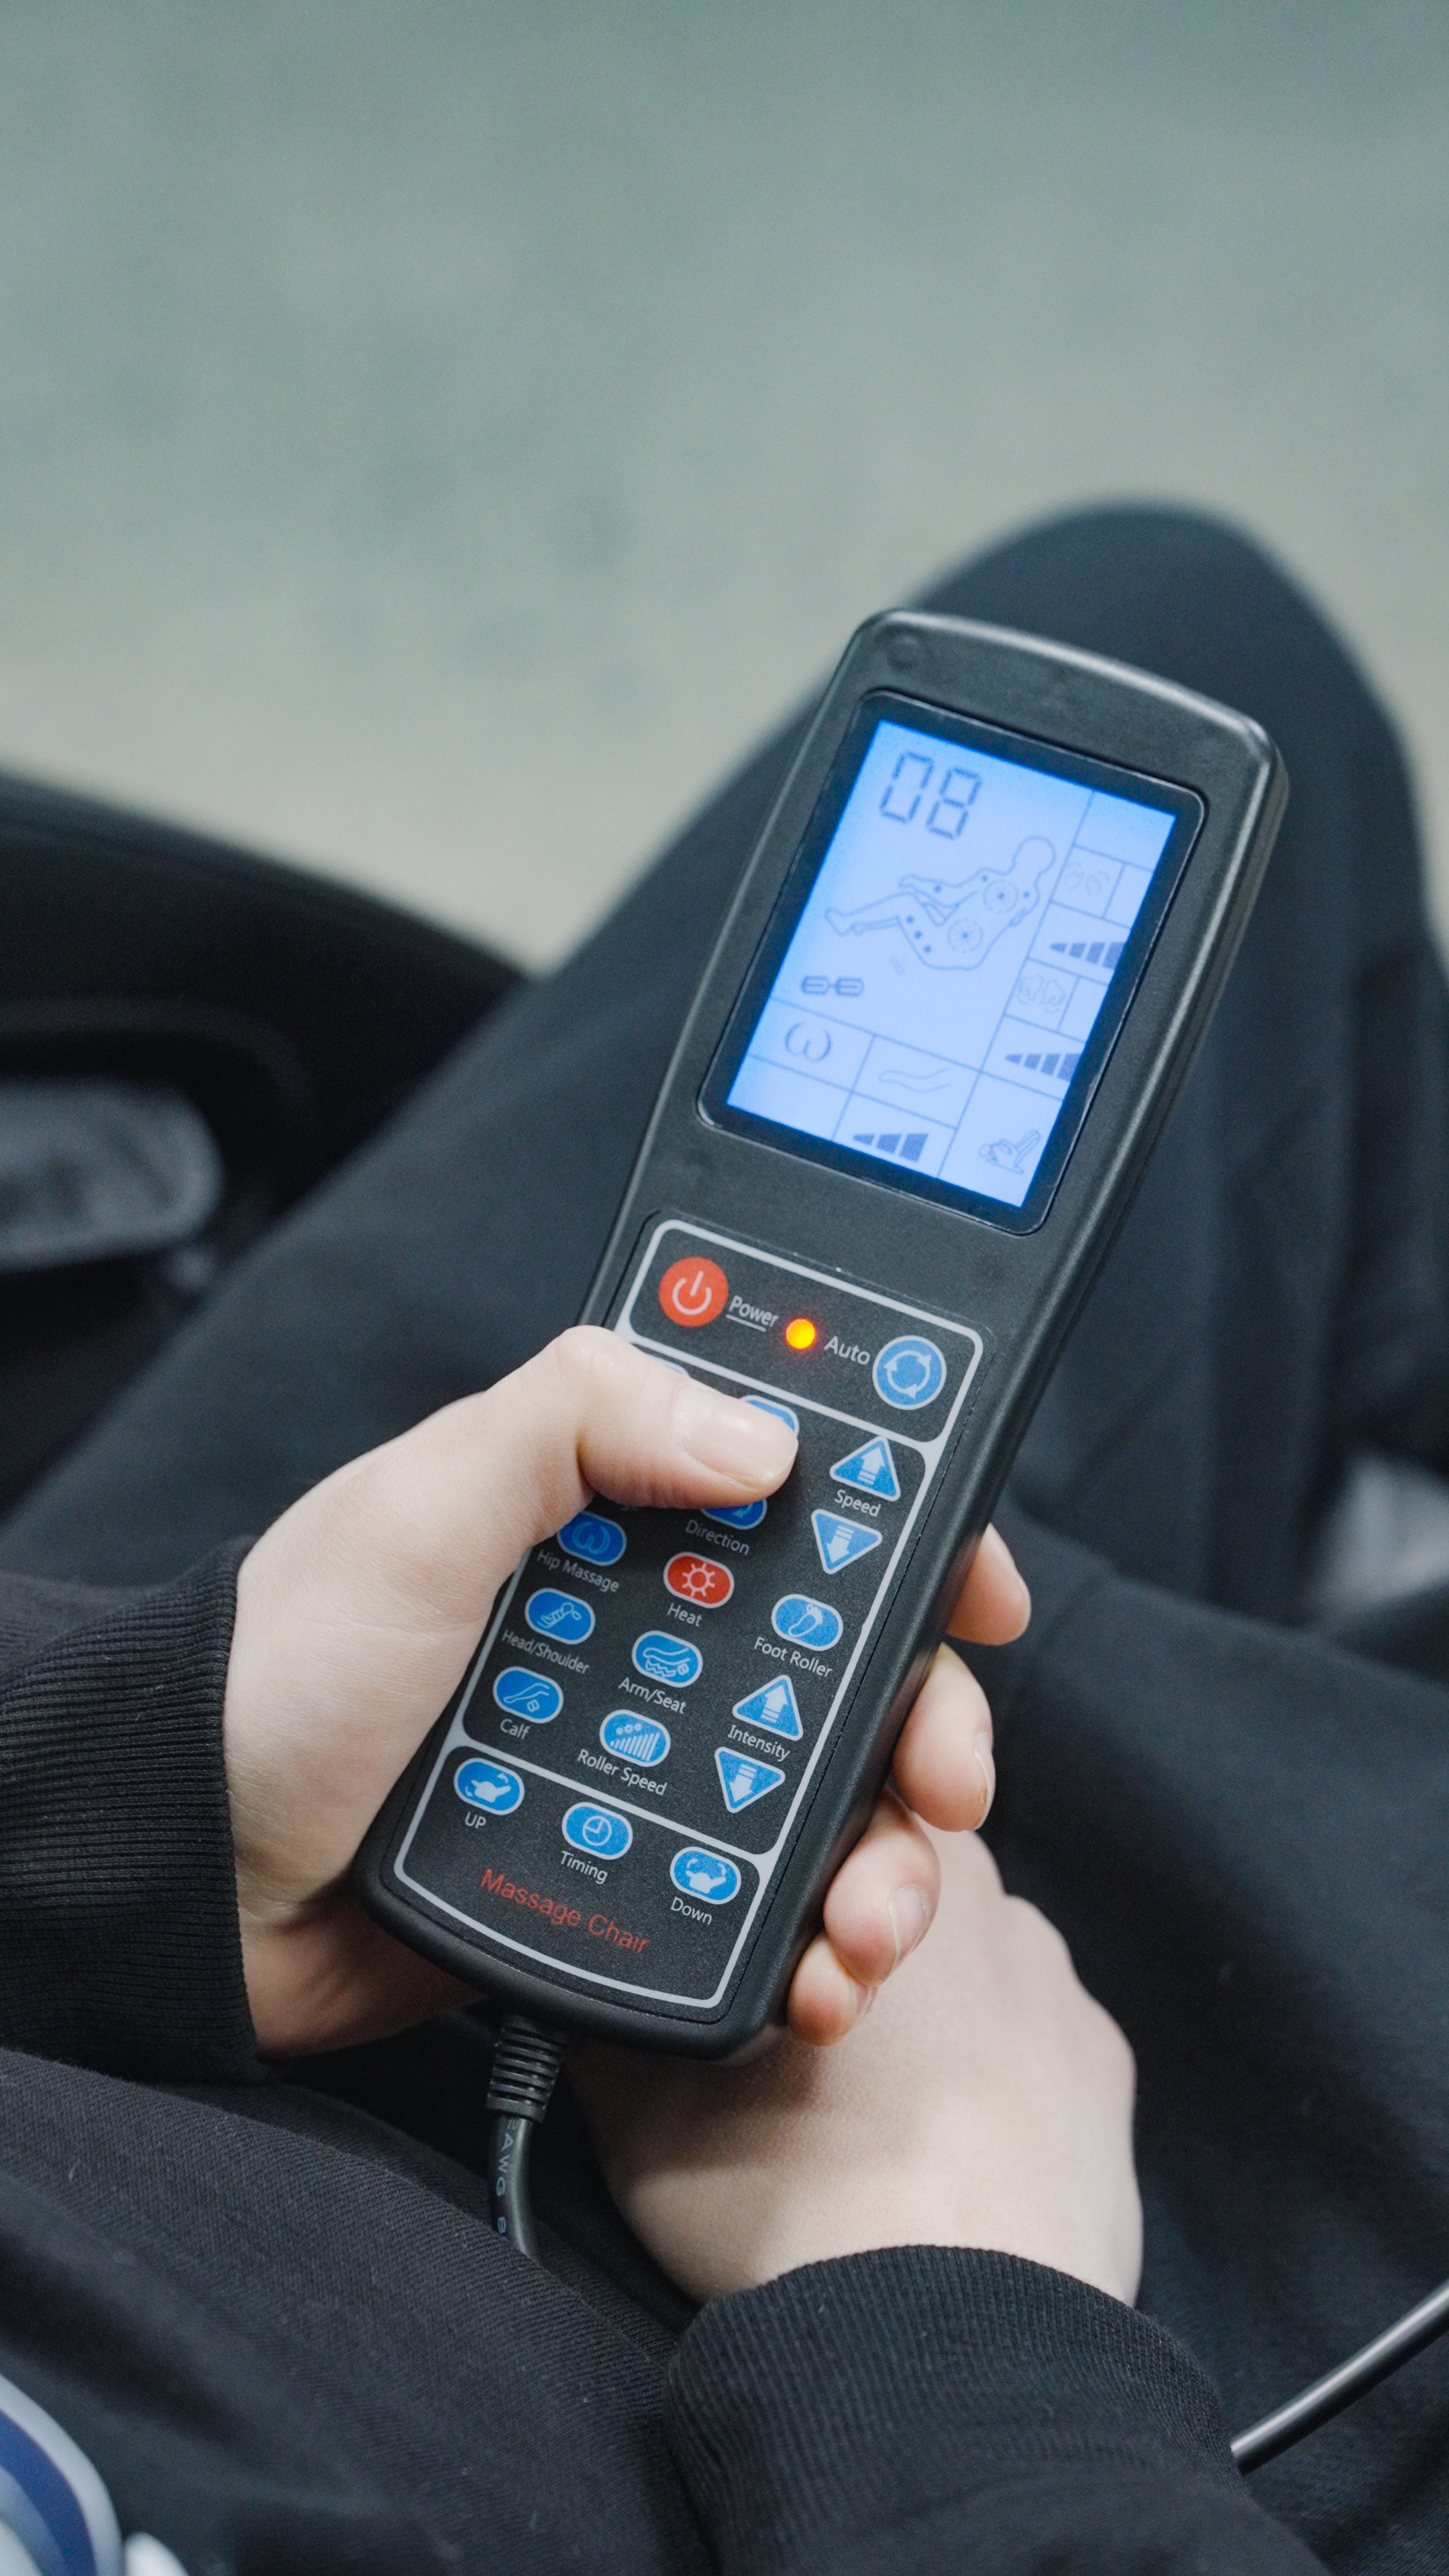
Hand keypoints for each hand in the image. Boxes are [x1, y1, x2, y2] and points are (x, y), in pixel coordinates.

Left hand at [223, 1328, 1028, 2054]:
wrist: (189, 1883)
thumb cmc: (280, 1677)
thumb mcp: (419, 1509)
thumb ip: (575, 1420)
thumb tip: (763, 1435)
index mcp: (609, 1516)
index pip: (804, 1499)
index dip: (915, 1536)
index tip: (981, 1595)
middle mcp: (647, 1636)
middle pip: (850, 1663)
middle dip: (928, 1721)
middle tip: (948, 1782)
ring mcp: (645, 1762)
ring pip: (826, 1797)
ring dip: (889, 1856)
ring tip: (873, 1921)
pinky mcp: (631, 1878)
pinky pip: (759, 1907)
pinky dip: (814, 1944)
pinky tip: (819, 1977)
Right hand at [575, 1829, 1140, 2305]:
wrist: (945, 2345)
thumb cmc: (796, 2206)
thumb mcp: (643, 2100)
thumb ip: (615, 2012)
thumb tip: (581, 1993)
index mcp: (883, 1854)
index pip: (817, 1819)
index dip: (770, 1890)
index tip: (749, 1970)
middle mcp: (989, 1894)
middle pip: (887, 1889)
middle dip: (832, 1953)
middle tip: (780, 2055)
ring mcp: (1057, 1983)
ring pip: (962, 1969)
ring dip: (911, 2019)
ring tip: (847, 2123)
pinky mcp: (1104, 2069)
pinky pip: (1027, 2047)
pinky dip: (980, 2085)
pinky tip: (926, 2152)